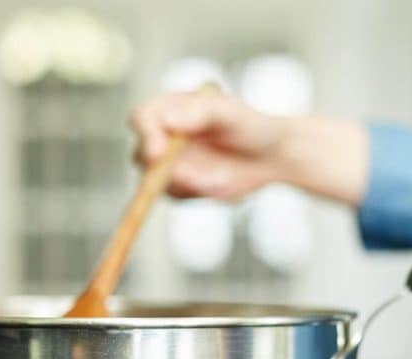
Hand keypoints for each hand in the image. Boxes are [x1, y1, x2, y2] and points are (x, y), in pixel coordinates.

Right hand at [131, 89, 367, 203]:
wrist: (271, 155)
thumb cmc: (251, 125)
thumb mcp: (230, 113)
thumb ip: (199, 113)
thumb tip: (167, 119)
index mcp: (169, 108)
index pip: (142, 118)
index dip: (144, 134)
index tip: (157, 152)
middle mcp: (162, 136)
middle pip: (141, 154)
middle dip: (162, 170)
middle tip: (195, 178)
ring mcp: (168, 163)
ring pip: (158, 181)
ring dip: (189, 183)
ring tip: (222, 177)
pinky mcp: (180, 186)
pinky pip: (177, 196)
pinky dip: (198, 193)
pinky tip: (222, 182)